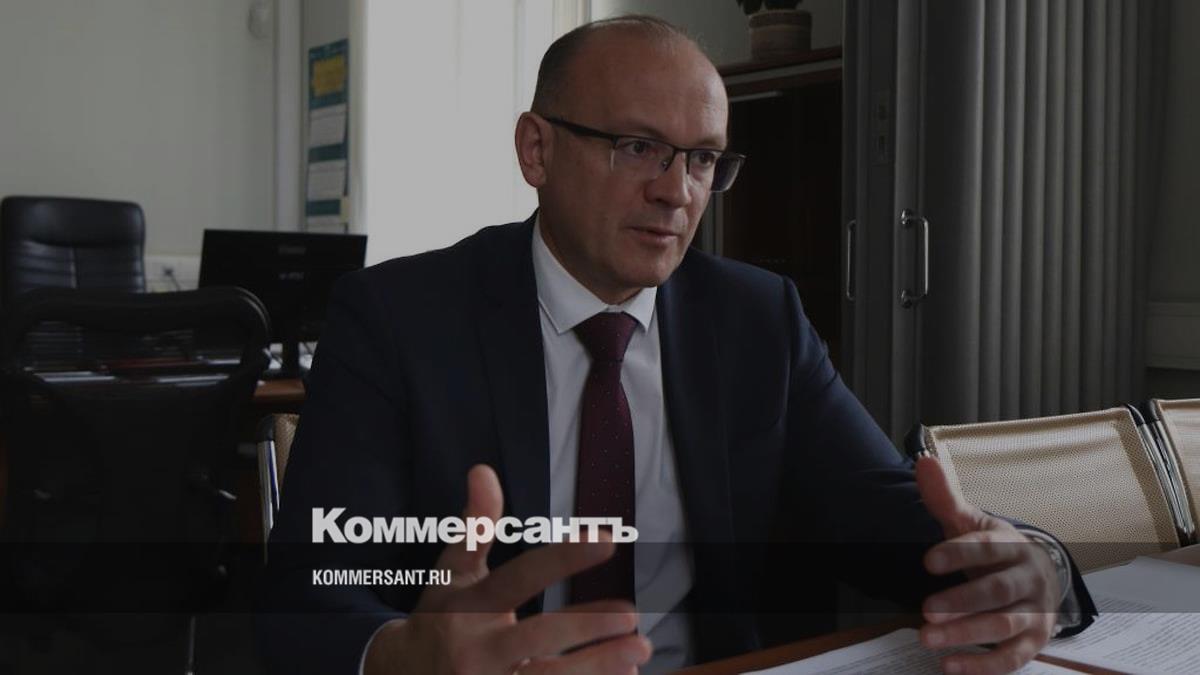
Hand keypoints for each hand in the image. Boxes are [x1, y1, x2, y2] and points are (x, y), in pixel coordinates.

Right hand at [364, 464, 651, 674]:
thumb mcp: (452, 571)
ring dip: (597, 666)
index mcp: (468, 606)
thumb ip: (475, 524)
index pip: (521, 576)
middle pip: (538, 636)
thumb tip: (483, 469)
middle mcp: (475, 649)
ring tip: (639, 650)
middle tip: (631, 613)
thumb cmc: (438, 617)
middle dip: (587, 626)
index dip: (564, 557)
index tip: (607, 539)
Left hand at [915, 456, 1060, 674]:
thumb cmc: (994, 550)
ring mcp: (1035, 612)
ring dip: (967, 634)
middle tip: (925, 610)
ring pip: (1005, 625)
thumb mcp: (970, 523)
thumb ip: (944, 497)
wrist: (1039, 575)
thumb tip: (924, 461)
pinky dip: (982, 665)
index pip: (986, 548)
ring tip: (928, 639)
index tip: (926, 561)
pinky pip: (1012, 658)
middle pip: (997, 591)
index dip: (958, 553)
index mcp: (1012, 546)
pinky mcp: (1034, 642)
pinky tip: (949, 666)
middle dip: (961, 602)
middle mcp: (1028, 578)